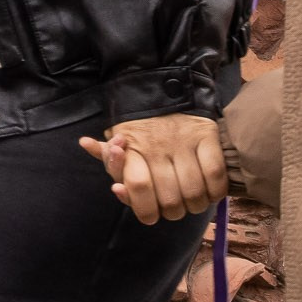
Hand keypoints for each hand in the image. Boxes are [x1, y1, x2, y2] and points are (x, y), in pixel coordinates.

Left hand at [78, 114, 224, 224]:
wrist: (169, 88)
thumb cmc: (143, 124)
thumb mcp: (122, 138)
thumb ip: (109, 156)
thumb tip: (86, 143)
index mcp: (132, 147)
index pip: (137, 188)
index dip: (144, 209)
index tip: (149, 213)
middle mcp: (157, 145)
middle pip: (169, 201)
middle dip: (172, 212)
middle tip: (172, 208)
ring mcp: (184, 141)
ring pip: (194, 194)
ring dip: (194, 205)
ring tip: (191, 201)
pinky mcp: (207, 135)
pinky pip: (216, 176)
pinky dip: (215, 191)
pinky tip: (208, 191)